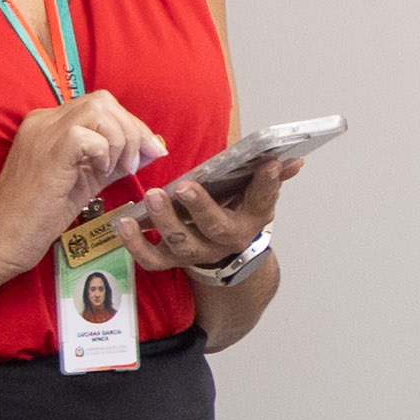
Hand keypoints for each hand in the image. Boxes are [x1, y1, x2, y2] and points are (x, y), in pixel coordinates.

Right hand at [0, 91, 157, 280]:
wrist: (2, 238)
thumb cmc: (39, 215)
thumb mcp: (87, 180)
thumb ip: (117, 160)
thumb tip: (154, 146)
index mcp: (49, 124)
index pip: (101, 106)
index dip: (131, 125)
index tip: (148, 152)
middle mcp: (43, 120)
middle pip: (104, 101)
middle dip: (132, 130)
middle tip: (134, 163)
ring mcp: (42, 133)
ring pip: (99, 110)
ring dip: (120, 140)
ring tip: (116, 170)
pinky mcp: (47, 153)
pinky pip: (86, 135)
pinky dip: (103, 152)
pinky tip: (98, 173)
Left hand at [126, 143, 293, 273]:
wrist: (223, 254)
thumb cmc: (236, 213)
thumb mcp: (257, 196)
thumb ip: (272, 178)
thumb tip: (294, 160)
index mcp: (251, 219)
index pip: (264, 200)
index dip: (268, 184)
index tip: (269, 164)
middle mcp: (224, 240)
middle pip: (215, 227)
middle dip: (200, 207)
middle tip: (185, 186)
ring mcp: (196, 251)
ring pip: (180, 242)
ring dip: (165, 220)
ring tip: (153, 196)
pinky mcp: (171, 259)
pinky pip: (152, 259)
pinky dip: (136, 244)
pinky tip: (125, 223)